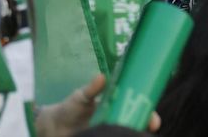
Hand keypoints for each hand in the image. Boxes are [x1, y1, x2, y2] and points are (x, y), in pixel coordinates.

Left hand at [32, 73, 161, 136]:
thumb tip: (102, 76)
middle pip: (137, 124)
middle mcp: (116, 121)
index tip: (153, 120)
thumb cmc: (70, 108)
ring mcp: (110, 132)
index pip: (137, 109)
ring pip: (128, 133)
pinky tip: (124, 136)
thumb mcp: (81, 96)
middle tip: (150, 128)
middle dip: (145, 127)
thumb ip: (92, 89)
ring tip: (136, 134)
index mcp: (115, 107)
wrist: (53, 127)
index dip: (148, 113)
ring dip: (135, 133)